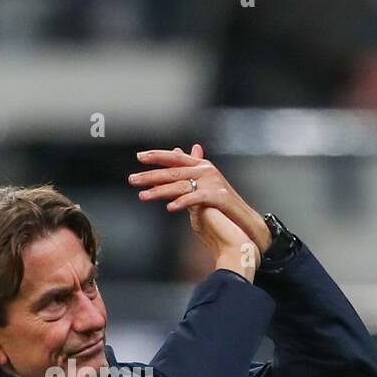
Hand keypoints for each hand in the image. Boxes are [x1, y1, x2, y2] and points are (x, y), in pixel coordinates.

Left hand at [128, 143, 271, 254]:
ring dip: (159, 191)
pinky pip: (195, 199)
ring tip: (143, 196)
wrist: (244, 222)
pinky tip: (170, 208)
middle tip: (132, 179)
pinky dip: (182, 203)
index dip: (157, 156)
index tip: (139, 157)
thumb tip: (174, 154)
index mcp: (202, 166)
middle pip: (173, 172)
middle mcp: (206, 171)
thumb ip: (187, 173)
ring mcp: (213, 183)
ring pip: (180, 185)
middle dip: (151, 176)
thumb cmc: (221, 207)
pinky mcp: (218, 197)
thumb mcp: (201, 187)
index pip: (175, 158)